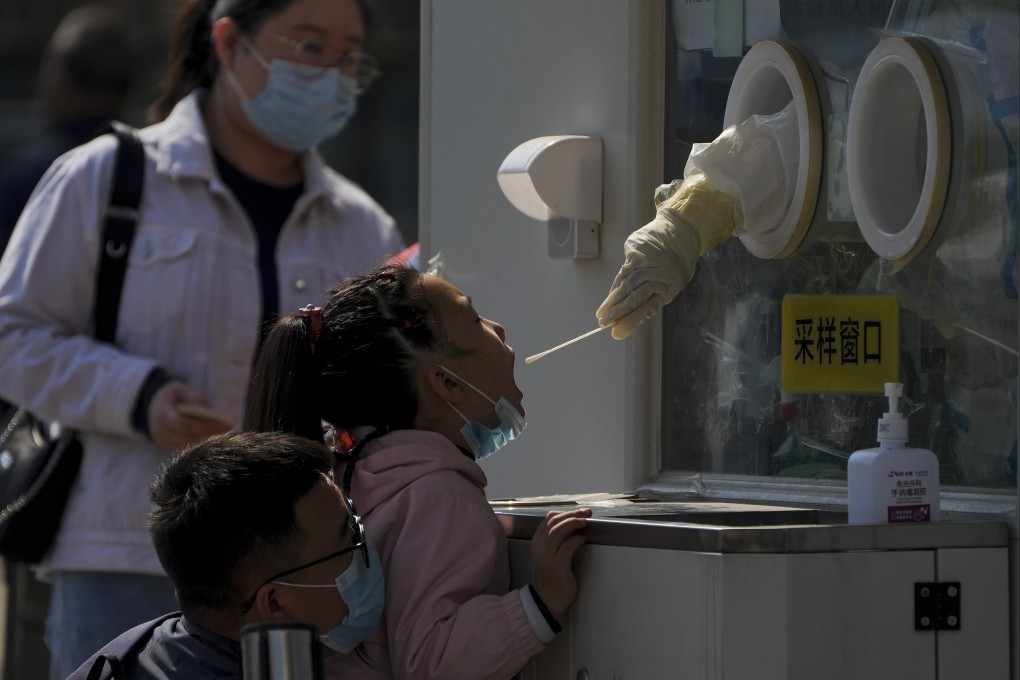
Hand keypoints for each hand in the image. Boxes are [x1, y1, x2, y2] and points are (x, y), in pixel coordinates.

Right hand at [148, 381, 231, 451]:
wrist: (149, 407)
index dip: (207, 426)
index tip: (226, 424)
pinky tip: (217, 439)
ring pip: (190, 446)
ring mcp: (164, 443)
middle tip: (232, 430)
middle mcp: (161, 433)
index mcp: (162, 416)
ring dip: (209, 442)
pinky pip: (188, 448)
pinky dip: (202, 444)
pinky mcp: (168, 448)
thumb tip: (209, 409)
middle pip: (190, 438)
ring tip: (228, 435)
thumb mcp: (178, 388)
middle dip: (212, 435)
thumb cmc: (169, 396)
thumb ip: (193, 397)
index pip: (186, 425)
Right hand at [531, 508, 591, 618]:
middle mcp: (539, 547)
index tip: (578, 512)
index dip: (565, 512)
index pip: (548, 519)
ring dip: (574, 523)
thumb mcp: (550, 553)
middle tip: (587, 513)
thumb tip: (575, 522)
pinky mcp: (557, 566)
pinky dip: (577, 539)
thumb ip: (557, 539)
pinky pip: (568, 546)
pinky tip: (583, 539)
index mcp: (537, 542)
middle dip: (572, 514)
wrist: (549, 598)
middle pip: (554, 522)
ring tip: (585, 522)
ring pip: (558, 531)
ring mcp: (547, 556)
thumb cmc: (553, 574)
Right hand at [596, 213, 699, 339]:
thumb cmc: (673, 266)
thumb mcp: (669, 285)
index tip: (617, 333)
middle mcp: (660, 275)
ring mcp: (648, 262)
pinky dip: (616, 286)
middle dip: (618, 312)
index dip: (632, 321)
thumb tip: (625, 324)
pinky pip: (624, 272)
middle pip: (636, 296)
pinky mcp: (638, 252)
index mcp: (670, 287)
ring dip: (613, 301)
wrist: (679, 233)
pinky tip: (609, 298)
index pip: (648, 307)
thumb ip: (650, 302)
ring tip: (602, 314)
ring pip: (628, 284)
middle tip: (604, 324)